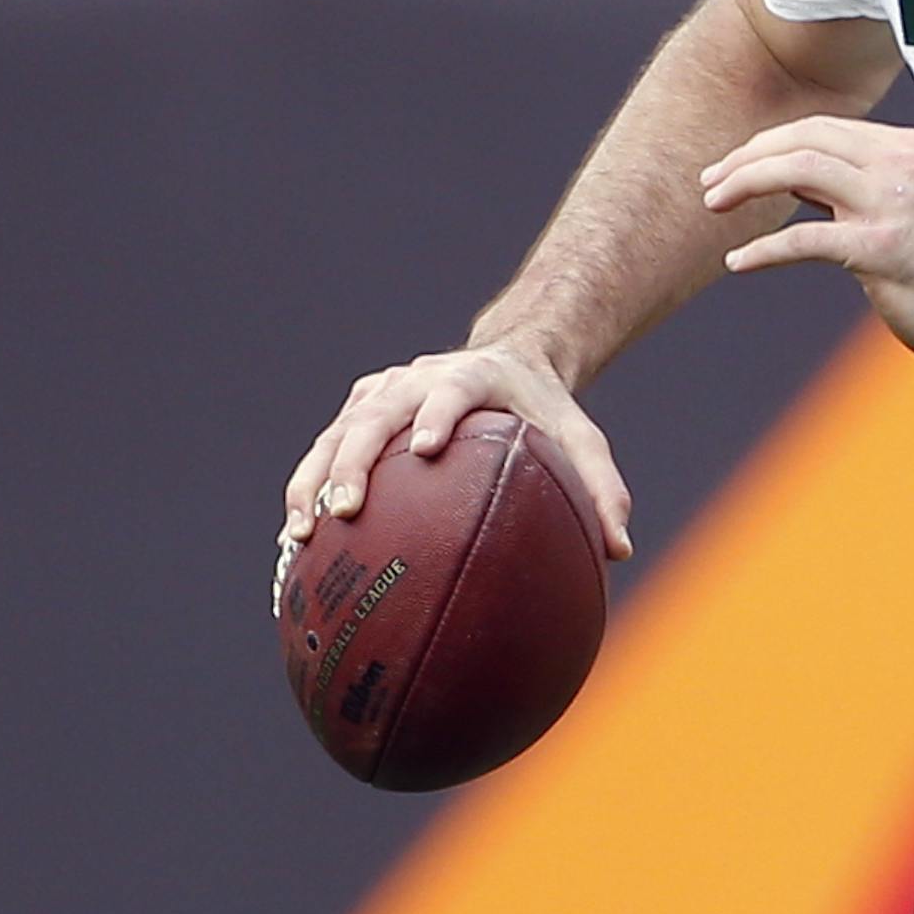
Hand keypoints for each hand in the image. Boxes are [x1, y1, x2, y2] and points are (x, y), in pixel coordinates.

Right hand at [279, 337, 632, 564]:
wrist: (507, 364)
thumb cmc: (546, 411)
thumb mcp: (582, 439)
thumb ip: (603, 488)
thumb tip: (618, 550)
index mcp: (473, 376)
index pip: (450, 388)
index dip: (436, 412)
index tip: (426, 448)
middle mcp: (417, 378)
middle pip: (375, 412)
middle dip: (354, 460)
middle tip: (346, 511)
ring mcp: (382, 393)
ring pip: (337, 433)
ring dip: (315, 481)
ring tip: (301, 537)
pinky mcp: (359, 410)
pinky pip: (325, 450)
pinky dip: (309, 492)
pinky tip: (296, 545)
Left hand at [701, 117, 913, 371]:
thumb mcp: (903, 207)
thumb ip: (854, 188)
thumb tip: (792, 177)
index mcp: (905, 150)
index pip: (821, 126)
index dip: (768, 143)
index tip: (731, 166)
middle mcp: (899, 165)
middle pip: (804, 138)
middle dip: (746, 157)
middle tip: (708, 184)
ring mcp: (892, 205)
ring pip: (799, 168)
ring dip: (746, 184)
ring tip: (713, 206)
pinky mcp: (882, 250)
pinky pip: (804, 240)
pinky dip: (762, 249)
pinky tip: (738, 262)